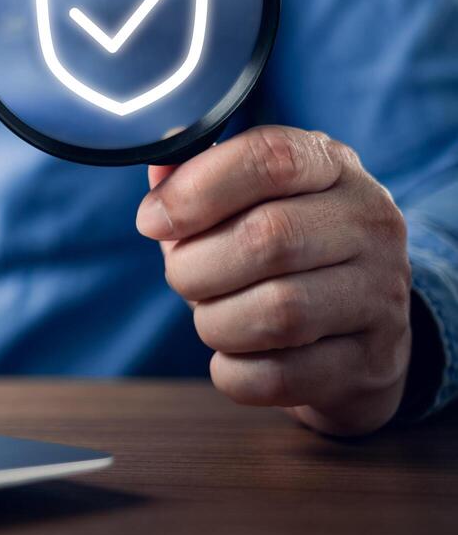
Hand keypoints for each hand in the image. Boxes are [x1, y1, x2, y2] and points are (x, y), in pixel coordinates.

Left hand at [138, 126, 411, 435]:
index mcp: (333, 166)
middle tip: (182, 276)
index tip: (152, 220)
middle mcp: (370, 224)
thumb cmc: (284, 253)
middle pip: (268, 238)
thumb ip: (195, 179)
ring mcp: (382, 296)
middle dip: (195, 266)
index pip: (270, 158)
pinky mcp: (373, 363)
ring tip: (213, 317)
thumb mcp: (247, 200)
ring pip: (278, 312)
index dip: (195, 190)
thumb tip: (158, 176)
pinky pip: (282, 376)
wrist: (360, 332)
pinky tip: (236, 357)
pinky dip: (234, 372)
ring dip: (215, 322)